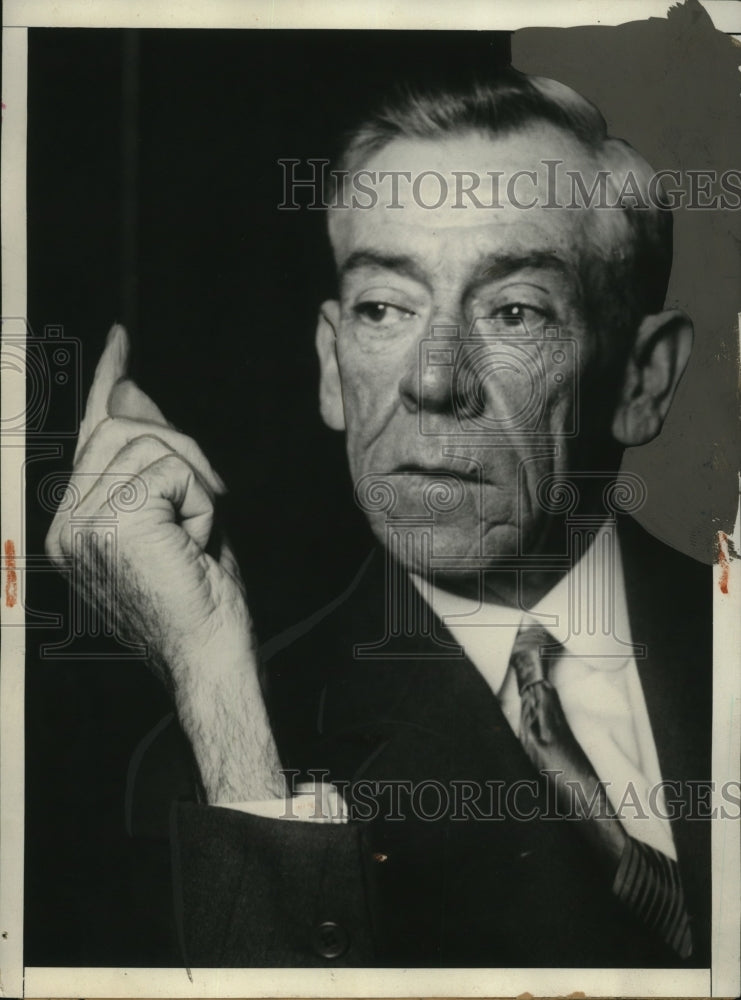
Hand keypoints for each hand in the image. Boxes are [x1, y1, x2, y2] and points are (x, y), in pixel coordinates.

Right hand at [45, 325, 283, 801]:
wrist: (209, 654)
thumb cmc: (199, 596)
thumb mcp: (175, 515)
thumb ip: (150, 458)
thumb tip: (132, 394)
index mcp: (75, 523)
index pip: (89, 435)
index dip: (107, 381)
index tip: (120, 342)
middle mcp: (65, 523)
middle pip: (123, 427)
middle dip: (182, 449)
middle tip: (208, 498)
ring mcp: (80, 524)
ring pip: (149, 443)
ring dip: (194, 482)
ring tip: (196, 533)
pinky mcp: (108, 523)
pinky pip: (169, 468)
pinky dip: (200, 499)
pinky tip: (196, 540)